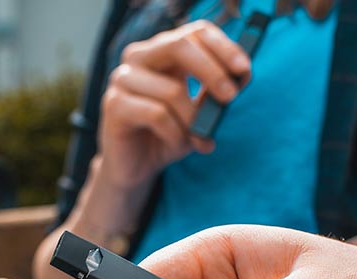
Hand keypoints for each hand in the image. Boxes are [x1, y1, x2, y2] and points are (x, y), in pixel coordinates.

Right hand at [99, 20, 250, 186]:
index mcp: (162, 51)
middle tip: (230, 98)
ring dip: (193, 120)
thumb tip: (240, 76)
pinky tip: (177, 144)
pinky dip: (175, 133)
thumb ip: (215, 92)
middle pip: (179, 46)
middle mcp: (139, 57)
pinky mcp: (114, 105)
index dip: (222, 47)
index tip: (243, 69)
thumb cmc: (167, 134)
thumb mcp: (198, 112)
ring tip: (201, 139)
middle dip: (211, 72)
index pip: (194, 32)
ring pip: (171, 90)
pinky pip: (156, 114)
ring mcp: (122, 79)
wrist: (135, 167)